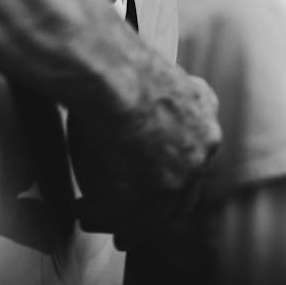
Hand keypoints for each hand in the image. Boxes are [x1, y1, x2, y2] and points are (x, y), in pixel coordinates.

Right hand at [68, 55, 220, 249]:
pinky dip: (96, 215)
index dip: (177, 180)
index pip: (197, 163)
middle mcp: (199, 153)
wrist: (111, 70)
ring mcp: (175, 176)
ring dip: (120, 222)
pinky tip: (80, 212)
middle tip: (130, 224)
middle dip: (154, 215)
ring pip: (148, 215)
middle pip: (180, 200)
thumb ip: (161, 99)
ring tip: (93, 221)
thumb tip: (139, 104)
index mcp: (205, 119)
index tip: (158, 189)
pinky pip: (115, 213)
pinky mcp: (145, 192)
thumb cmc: (121, 60)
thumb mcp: (158, 74)